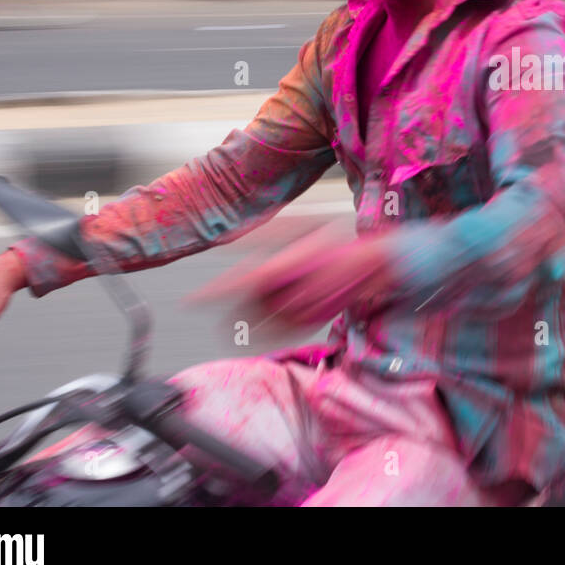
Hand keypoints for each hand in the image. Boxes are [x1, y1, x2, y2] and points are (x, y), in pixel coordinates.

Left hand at [189, 221, 392, 335]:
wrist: (373, 267)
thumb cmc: (338, 244)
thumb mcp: (303, 228)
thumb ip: (266, 234)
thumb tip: (234, 238)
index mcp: (281, 269)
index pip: (236, 284)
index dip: (211, 295)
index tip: (191, 301)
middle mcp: (287, 294)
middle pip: (246, 304)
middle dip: (231, 302)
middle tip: (218, 299)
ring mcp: (299, 312)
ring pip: (259, 320)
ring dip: (245, 318)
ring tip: (234, 316)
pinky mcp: (309, 324)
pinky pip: (276, 335)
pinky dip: (261, 334)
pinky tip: (253, 331)